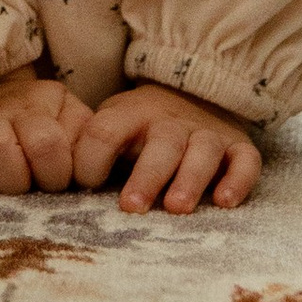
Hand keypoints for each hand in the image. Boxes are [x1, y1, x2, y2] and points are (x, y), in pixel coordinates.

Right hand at [0, 67, 99, 193]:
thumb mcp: (78, 129)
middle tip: (13, 190)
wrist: (7, 94)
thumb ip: (91, 146)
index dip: (50, 172)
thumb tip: (92, 172)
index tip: (51, 184)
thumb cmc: (50, 129)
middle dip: (7, 180)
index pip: (45, 142)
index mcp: (39, 108)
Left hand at [76, 82, 263, 212]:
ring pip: (203, 151)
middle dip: (147, 176)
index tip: (84, 183)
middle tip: (132, 208)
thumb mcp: (110, 126)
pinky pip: (245, 161)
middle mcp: (171, 122)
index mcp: (131, 114)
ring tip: (177, 208)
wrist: (193, 94)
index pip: (106, 129)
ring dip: (190, 179)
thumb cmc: (139, 127)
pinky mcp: (239, 147)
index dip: (92, 155)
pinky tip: (225, 202)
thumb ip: (89, 150)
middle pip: (161, 143)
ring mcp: (208, 133)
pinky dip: (238, 180)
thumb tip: (56, 184)